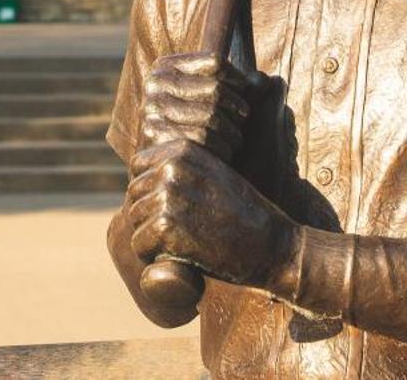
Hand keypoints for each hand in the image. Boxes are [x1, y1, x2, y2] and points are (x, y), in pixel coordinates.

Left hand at [125, 139, 300, 289]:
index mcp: (183, 149)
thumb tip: (136, 179)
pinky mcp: (166, 225)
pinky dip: (156, 257)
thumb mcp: (212, 175)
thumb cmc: (242, 215)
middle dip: (151, 216)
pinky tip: (185, 255)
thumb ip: (178, 171)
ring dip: (154, 238)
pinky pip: (139, 245)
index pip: (139, 167)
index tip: (178, 207)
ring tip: (188, 240)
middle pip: (134, 195)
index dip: (152, 192)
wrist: (272, 244)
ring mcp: (168, 194)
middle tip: (187, 230)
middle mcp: (172, 166)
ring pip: (134, 220)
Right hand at [139, 52, 252, 161]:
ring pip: (211, 114)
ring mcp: (152, 109)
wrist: (170, 169)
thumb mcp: (215, 98)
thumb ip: (242, 85)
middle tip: (243, 120)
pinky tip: (225, 153)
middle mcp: (154, 84)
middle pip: (216, 89)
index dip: (237, 79)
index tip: (244, 94)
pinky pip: (202, 137)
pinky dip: (220, 146)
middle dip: (237, 106)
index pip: (215, 62)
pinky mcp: (156, 136)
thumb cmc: (199, 126)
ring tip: (236, 139)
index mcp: (166, 66)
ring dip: (232, 130)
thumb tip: (264, 81)